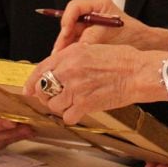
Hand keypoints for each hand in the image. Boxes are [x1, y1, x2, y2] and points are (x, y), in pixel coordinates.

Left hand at [27, 43, 163, 123]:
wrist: (138, 72)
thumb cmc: (122, 59)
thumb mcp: (92, 49)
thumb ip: (72, 59)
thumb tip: (58, 70)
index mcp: (70, 54)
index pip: (40, 68)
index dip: (31, 82)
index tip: (29, 89)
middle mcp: (69, 70)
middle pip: (42, 89)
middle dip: (46, 96)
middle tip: (55, 98)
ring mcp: (76, 88)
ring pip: (53, 105)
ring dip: (60, 107)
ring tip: (72, 103)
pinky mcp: (85, 104)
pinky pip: (68, 117)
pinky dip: (72, 117)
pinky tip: (80, 111)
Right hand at [51, 0, 167, 54]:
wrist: (145, 45)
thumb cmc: (134, 34)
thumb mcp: (113, 33)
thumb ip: (94, 37)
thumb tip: (77, 46)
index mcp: (98, 5)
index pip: (75, 7)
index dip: (67, 19)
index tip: (66, 31)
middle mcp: (91, 14)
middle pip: (69, 23)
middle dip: (63, 38)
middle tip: (57, 53)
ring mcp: (89, 27)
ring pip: (70, 35)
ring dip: (65, 48)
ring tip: (59, 61)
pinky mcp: (89, 40)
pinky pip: (76, 44)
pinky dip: (71, 53)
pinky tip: (67, 62)